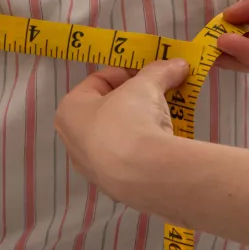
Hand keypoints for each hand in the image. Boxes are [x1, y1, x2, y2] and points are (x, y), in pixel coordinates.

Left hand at [54, 60, 188, 200]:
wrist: (146, 174)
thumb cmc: (130, 120)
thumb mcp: (146, 85)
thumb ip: (160, 72)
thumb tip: (179, 63)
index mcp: (69, 111)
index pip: (98, 81)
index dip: (126, 72)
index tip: (150, 72)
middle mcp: (74, 141)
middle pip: (108, 109)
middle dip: (135, 98)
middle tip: (159, 92)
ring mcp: (93, 168)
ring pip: (118, 136)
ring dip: (140, 123)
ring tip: (165, 116)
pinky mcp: (114, 186)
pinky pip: (130, 159)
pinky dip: (145, 148)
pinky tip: (163, 142)